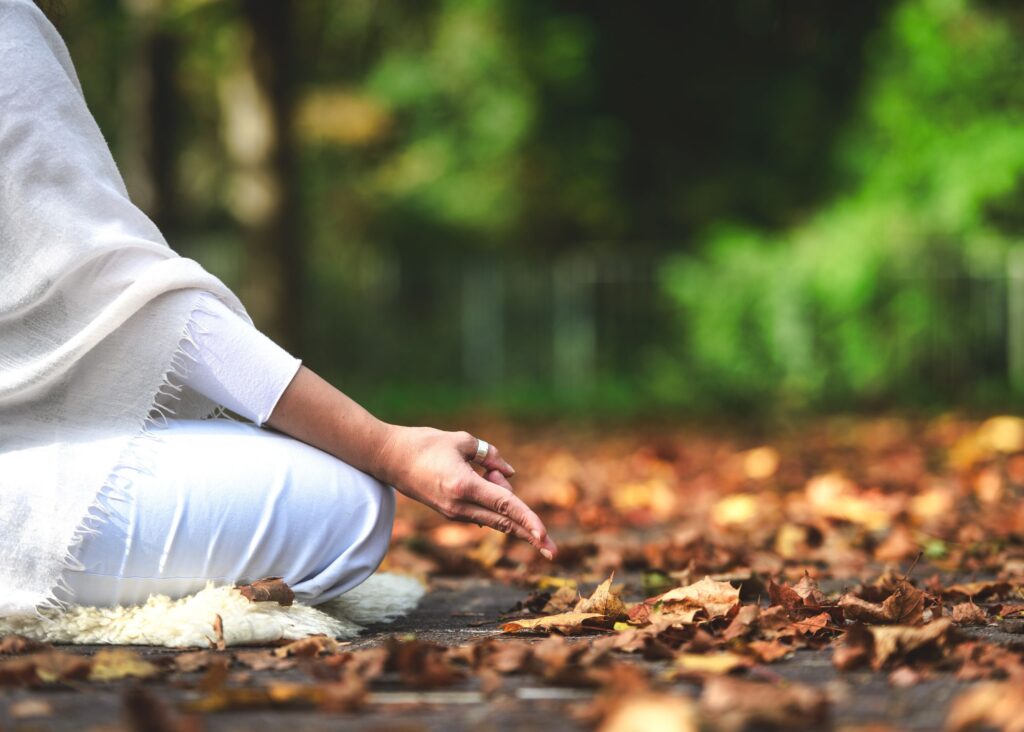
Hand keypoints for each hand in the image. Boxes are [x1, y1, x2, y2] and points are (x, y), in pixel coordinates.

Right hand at [374, 426, 557, 559]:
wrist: (388, 458)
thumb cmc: (424, 444)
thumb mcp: (462, 441)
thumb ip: (490, 456)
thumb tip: (509, 474)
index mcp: (464, 486)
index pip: (505, 505)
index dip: (529, 519)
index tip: (544, 537)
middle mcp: (460, 506)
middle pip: (505, 522)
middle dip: (532, 535)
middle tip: (553, 549)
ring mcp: (454, 513)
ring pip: (496, 518)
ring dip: (506, 501)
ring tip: (489, 469)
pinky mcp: (451, 513)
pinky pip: (484, 514)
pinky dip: (495, 503)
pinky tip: (488, 478)